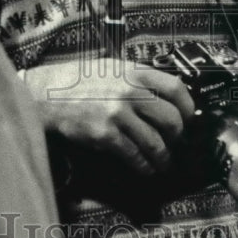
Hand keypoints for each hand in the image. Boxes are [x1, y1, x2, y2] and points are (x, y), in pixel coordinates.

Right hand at [23, 59, 195, 175]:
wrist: (48, 94)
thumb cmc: (82, 80)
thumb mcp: (114, 68)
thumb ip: (140, 79)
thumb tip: (167, 98)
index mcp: (134, 72)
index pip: (176, 88)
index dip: (188, 106)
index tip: (189, 118)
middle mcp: (129, 91)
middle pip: (171, 119)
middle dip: (178, 136)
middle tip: (175, 143)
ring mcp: (117, 113)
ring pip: (155, 142)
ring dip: (163, 158)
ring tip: (163, 163)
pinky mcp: (105, 135)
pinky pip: (134, 155)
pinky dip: (144, 166)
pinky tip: (145, 169)